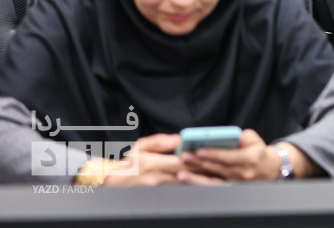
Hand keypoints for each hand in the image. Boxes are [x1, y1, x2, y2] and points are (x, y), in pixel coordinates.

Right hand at [102, 133, 218, 186]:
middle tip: (221, 163)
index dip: (196, 158)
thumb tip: (178, 139)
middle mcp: (157, 178)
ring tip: (218, 173)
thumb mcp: (139, 146)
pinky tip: (205, 181)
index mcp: (152, 164)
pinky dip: (193, 185)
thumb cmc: (129, 164)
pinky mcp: (161, 194)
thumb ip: (159, 141)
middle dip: (204, 168)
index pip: (179, 161)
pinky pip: (180, 189)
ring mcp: (159, 189)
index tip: (210, 152)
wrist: (112, 183)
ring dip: (201, 178)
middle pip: (186, 173)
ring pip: (185, 184)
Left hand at [182, 129, 317, 180]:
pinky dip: (201, 183)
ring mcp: (237, 183)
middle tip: (185, 157)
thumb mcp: (255, 139)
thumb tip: (230, 136)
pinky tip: (190, 180)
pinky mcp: (231, 188)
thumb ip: (243, 136)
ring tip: (182, 172)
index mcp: (250, 159)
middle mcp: (243, 173)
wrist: (269, 169)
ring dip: (197, 176)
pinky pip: (214, 187)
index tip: (199, 150)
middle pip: (218, 168)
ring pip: (214, 180)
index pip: (229, 157)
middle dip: (200, 162)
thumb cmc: (259, 152)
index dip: (214, 154)